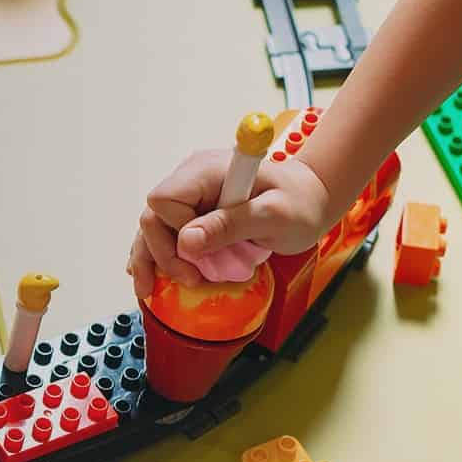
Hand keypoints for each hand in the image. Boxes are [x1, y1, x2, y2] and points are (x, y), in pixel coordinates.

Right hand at [129, 150, 332, 298]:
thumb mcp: (274, 216)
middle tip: (192, 279)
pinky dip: (157, 257)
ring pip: (152, 228)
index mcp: (206, 172)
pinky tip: (149, 278)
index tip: (206, 251)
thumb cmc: (300, 203)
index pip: (165, 201)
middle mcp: (191, 180)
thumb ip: (230, 225)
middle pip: (153, 217)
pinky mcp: (194, 213)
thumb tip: (186, 242)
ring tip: (149, 289)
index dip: (176, 231)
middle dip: (164, 253)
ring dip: (154, 259)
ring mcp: (191, 197)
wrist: (312, 199)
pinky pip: (166, 234)